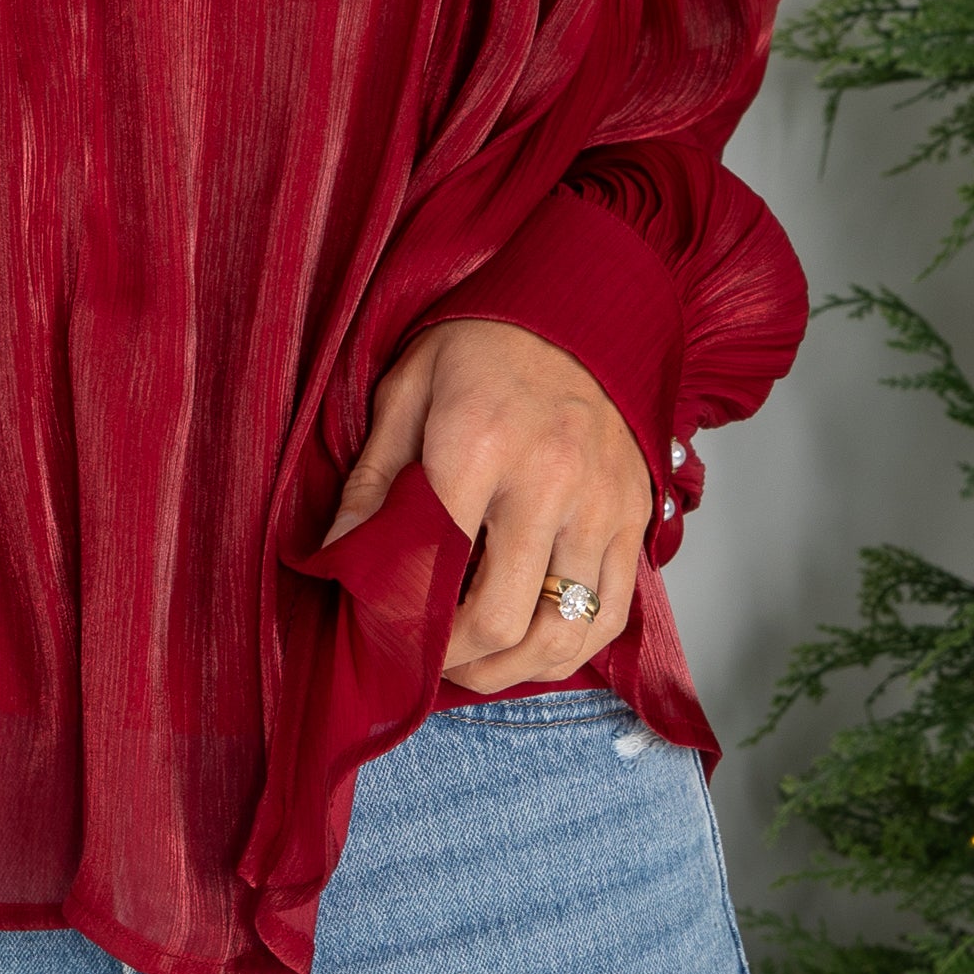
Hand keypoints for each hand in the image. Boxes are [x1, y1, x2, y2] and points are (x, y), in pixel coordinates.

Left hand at [322, 318, 651, 692]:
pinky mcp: (636, 517)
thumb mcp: (408, 389)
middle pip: (501, 618)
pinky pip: (612, 614)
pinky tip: (532, 646)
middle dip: (454, 660)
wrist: (584, 303)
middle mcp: (550, 481)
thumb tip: (337, 556)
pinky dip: (570, 649)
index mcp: (480, 444)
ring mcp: (602, 504)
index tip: (386, 634)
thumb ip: (373, 479)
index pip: (435, 569)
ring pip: (564, 632)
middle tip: (426, 658)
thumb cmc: (486, 345)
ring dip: (513, 671)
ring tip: (475, 665)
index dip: (405, 622)